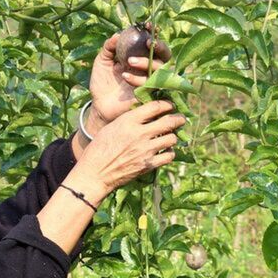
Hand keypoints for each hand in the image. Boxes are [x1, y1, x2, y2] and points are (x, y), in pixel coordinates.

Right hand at [69, 100, 186, 198]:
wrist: (95, 173)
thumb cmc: (99, 148)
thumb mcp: (112, 127)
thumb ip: (129, 119)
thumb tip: (146, 113)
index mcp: (128, 121)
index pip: (155, 107)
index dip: (167, 104)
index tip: (170, 105)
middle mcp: (140, 134)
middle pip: (169, 122)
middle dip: (179, 119)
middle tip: (181, 119)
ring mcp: (146, 150)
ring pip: (172, 138)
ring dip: (173, 136)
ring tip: (171, 136)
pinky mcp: (148, 165)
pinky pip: (169, 156)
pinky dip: (170, 153)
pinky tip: (166, 151)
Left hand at [88, 30, 167, 125]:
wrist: (100, 105)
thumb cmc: (102, 82)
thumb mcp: (102, 61)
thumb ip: (109, 47)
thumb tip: (118, 34)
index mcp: (139, 56)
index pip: (151, 43)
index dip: (153, 33)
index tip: (148, 26)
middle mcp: (148, 67)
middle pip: (165, 55)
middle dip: (160, 47)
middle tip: (149, 43)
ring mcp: (150, 81)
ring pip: (160, 69)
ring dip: (147, 62)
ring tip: (129, 62)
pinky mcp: (149, 94)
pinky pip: (150, 84)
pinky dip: (138, 78)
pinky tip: (125, 76)